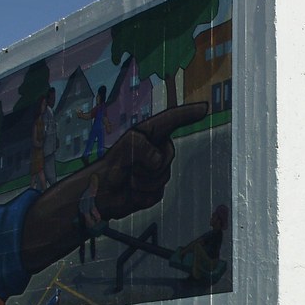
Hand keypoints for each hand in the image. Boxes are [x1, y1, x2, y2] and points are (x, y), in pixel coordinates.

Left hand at [96, 104, 207, 218]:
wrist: (99, 196)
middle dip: (149, 164)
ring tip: (128, 180)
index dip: (189, 114)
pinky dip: (141, 196)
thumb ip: (142, 149)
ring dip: (142, 182)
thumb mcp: (124, 149)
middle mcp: (154, 151)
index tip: (205, 108)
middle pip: (169, 155)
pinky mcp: (155, 190)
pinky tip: (131, 193)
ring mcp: (156, 171)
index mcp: (147, 135)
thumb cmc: (109, 167)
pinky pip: (157, 194)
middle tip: (130, 167)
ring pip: (163, 177)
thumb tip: (157, 161)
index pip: (172, 120)